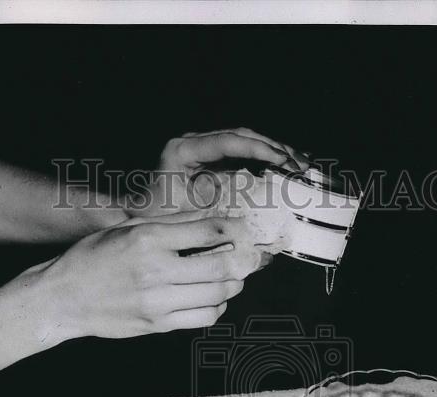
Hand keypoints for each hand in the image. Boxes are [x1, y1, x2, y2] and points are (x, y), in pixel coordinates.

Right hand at [35, 212, 265, 339]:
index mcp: (148, 239)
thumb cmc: (93, 258)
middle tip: (251, 257)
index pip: (208, 231)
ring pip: (217, 295)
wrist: (63, 299)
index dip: (235, 229)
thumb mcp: (126, 228)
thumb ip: (170, 222)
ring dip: (233, 285)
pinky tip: (214, 298)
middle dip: (243, 261)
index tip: (243, 230)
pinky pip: (204, 318)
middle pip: (220, 266)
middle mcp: (155, 270)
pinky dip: (217, 307)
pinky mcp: (158, 324)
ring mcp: (158, 301)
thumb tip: (211, 217)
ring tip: (234, 277)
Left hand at [128, 128, 308, 216]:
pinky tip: (285, 167)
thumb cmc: (153, 216)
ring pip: (246, 141)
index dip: (258, 149)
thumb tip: (254, 221)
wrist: (136, 214)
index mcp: (183, 150)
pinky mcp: (211, 158)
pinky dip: (265, 159)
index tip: (282, 160)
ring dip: (274, 151)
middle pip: (242, 136)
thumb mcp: (185, 216)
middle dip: (274, 148)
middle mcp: (193, 142)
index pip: (228, 141)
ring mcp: (203, 148)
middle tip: (300, 165)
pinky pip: (243, 153)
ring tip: (300, 165)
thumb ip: (216, 215)